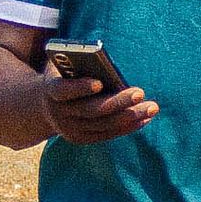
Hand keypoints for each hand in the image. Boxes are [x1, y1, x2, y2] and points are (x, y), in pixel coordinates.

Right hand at [40, 72, 156, 148]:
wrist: (48, 103)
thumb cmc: (65, 74)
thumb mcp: (67, 65)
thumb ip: (81, 63)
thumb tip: (107, 62)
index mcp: (51, 90)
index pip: (63, 90)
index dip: (80, 87)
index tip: (99, 82)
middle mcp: (59, 113)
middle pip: (91, 110)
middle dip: (118, 102)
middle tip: (140, 92)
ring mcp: (70, 129)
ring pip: (103, 124)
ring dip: (130, 116)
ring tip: (152, 107)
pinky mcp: (81, 138)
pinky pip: (108, 134)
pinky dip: (128, 126)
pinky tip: (145, 118)